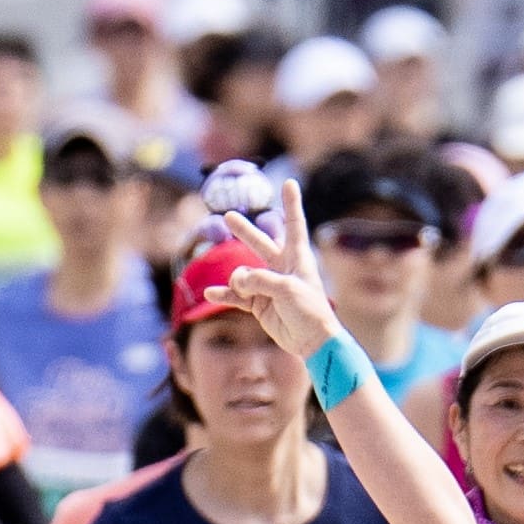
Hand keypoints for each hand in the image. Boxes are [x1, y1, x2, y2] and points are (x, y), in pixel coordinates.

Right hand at [217, 183, 344, 360]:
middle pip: (260, 243)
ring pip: (242, 274)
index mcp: (298, 258)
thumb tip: (236, 280)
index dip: (291, 203)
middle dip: (245, 230)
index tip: (289, 182)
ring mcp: (268, 285)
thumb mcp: (287, 290)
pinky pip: (236, 295)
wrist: (312, 342)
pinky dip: (223, 294)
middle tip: (229, 216)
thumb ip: (259, 280)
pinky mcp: (258, 303)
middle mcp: (282, 268)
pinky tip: (210, 294)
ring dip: (238, 282)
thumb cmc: (309, 311)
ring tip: (244, 291)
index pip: (294, 224)